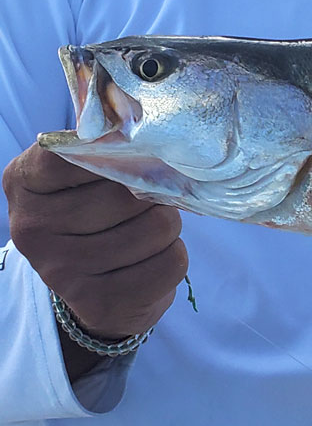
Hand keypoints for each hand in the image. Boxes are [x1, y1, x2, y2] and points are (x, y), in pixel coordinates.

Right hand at [2, 144, 187, 342]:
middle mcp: (32, 227)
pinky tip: (150, 259)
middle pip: (129, 192)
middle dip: (154, 194)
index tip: (134, 157)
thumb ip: (103, 147)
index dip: (122, 151)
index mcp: (24, 182)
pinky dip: (173, 257)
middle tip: (144, 202)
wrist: (93, 290)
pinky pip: (171, 263)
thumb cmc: (96, 215)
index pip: (80, 150)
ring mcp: (62, 271)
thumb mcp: (83, 176)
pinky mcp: (99, 303)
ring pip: (157, 227)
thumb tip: (147, 122)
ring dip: (167, 226)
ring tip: (146, 231)